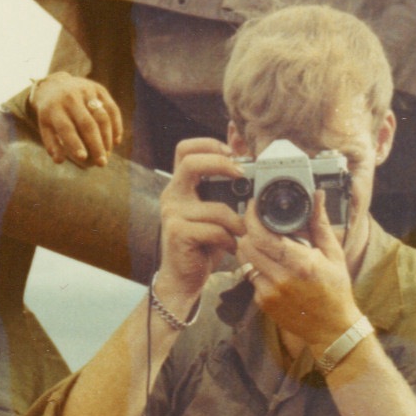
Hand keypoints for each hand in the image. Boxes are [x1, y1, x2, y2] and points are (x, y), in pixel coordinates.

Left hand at [29, 72, 122, 165]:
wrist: (54, 84)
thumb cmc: (51, 114)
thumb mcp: (45, 127)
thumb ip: (52, 144)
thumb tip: (59, 161)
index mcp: (54, 109)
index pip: (66, 128)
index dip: (75, 143)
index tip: (83, 158)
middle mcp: (70, 98)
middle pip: (87, 124)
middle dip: (96, 145)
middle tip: (102, 164)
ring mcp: (86, 91)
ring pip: (102, 117)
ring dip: (107, 138)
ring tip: (108, 154)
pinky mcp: (99, 89)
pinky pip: (112, 109)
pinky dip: (116, 125)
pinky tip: (116, 141)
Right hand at [154, 137, 246, 307]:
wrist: (183, 277)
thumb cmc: (203, 241)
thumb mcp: (217, 205)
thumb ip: (225, 177)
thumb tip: (238, 138)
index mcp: (180, 184)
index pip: (185, 148)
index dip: (209, 143)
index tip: (233, 153)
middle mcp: (172, 195)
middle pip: (191, 163)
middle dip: (222, 165)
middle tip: (243, 175)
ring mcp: (172, 214)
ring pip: (215, 207)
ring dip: (237, 221)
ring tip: (243, 232)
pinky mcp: (177, 234)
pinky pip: (214, 230)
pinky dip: (229, 239)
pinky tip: (230, 246)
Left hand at [237, 190, 361, 350]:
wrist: (331, 328)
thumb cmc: (335, 289)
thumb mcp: (333, 253)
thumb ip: (319, 223)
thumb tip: (317, 196)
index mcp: (301, 263)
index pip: (263, 236)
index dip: (252, 217)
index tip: (253, 206)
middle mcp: (281, 278)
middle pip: (246, 245)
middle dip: (248, 230)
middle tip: (257, 223)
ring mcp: (269, 292)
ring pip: (243, 259)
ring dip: (249, 247)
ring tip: (264, 243)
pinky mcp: (262, 302)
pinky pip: (249, 276)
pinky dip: (256, 266)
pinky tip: (271, 266)